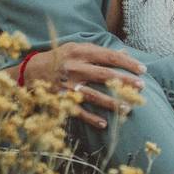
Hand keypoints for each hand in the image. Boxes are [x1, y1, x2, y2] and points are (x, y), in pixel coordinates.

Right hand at [22, 43, 145, 129]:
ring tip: (128, 108)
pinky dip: (91, 119)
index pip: (109, 56)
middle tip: (142, 87)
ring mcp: (67, 85)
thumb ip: (100, 52)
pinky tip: (105, 124)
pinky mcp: (61, 99)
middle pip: (104, 75)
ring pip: (93, 95)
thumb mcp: (77, 48)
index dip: (128, 63)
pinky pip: (78, 111)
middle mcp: (74, 67)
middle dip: (125, 81)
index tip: (143, 70)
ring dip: (112, 103)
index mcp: (80, 52)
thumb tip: (125, 53)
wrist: (30, 72)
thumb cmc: (60, 58)